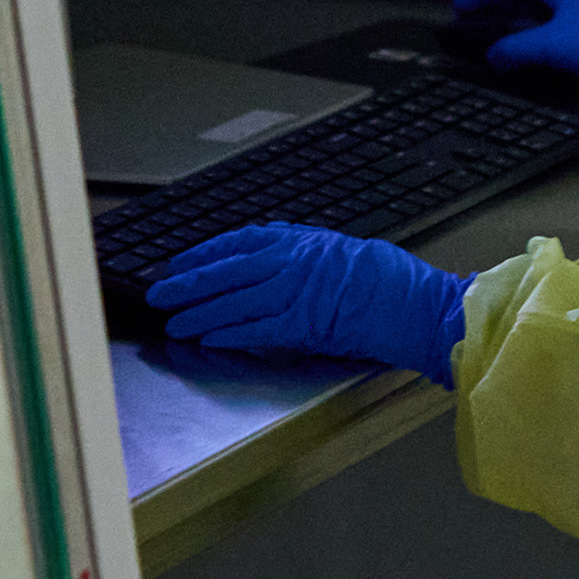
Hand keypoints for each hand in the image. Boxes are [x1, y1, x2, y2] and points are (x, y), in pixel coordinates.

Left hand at [148, 224, 470, 384]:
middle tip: (160, 292)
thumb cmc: (392, 284)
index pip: (241, 242)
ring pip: (235, 299)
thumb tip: (275, 244)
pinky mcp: (306, 323)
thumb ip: (306, 249)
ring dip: (199, 311)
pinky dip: (228, 332)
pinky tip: (206, 336)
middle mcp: (297, 261)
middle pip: (229, 270)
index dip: (206, 252)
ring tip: (173, 320)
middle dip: (190, 281)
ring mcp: (300, 291)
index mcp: (305, 242)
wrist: (419, 306)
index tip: (181, 261)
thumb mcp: (344, 250)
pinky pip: (256, 328)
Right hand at [451, 0, 578, 86]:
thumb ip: (518, 50)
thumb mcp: (551, 46)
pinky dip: (547, 30)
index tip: (463, 4)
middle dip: (504, 3)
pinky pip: (569, 22)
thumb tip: (495, 55)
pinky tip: (546, 47)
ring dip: (526, 18)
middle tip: (480, 16)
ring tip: (508, 33)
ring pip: (553, 7)